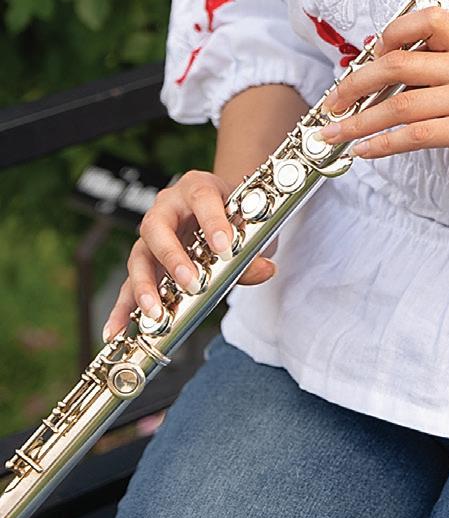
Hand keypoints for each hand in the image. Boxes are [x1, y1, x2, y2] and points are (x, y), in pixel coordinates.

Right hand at [102, 169, 276, 341]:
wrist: (223, 209)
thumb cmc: (234, 214)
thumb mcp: (249, 226)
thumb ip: (253, 251)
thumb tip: (265, 269)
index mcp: (198, 188)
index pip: (203, 198)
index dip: (213, 221)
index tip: (225, 247)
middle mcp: (168, 207)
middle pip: (158, 226)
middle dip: (173, 257)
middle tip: (191, 282)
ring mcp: (152, 235)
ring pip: (140, 256)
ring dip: (145, 286)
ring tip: (154, 312)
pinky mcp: (145, 261)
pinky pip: (128, 283)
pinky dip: (122, 307)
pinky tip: (115, 329)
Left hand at [320, 6, 448, 192]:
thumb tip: (414, 93)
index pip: (429, 19)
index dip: (392, 32)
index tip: (369, 56)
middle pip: (397, 62)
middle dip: (355, 82)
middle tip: (331, 101)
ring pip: (399, 103)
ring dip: (357, 121)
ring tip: (333, 134)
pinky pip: (416, 134)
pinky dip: (383, 143)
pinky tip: (365, 152)